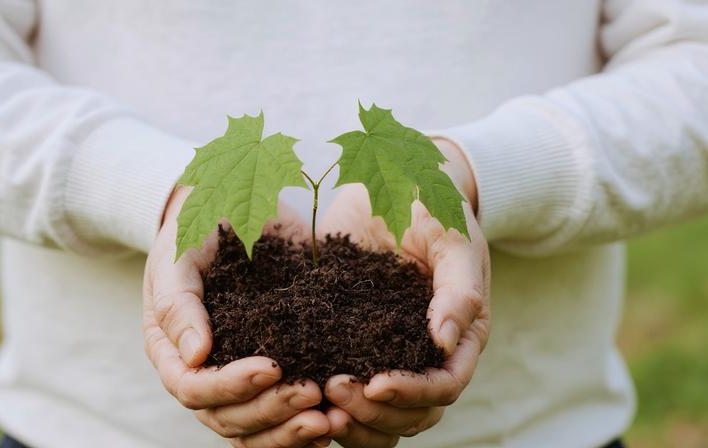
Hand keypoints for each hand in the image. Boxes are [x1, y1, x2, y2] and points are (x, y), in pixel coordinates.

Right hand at [143, 187, 330, 447]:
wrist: (230, 216)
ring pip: (254, 431)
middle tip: (312, 394)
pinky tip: (333, 426)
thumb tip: (194, 356)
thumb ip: (178, 302)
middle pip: (227, 418)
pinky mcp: (270, 378)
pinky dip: (302, 431)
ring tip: (330, 420)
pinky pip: (279, 421)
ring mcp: (236, 381)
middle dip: (270, 411)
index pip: (193, 387)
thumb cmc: (198, 232)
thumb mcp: (179, 256)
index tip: (272, 366)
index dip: (230, 385)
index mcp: (172, 350)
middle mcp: (202, 374)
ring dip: (290, 432)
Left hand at [318, 139, 489, 446]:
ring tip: (317, 405)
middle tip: (334, 392)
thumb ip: (459, 290)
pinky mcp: (354, 344)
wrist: (399, 189)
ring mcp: (390, 355)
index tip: (377, 384)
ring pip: (379, 416)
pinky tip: (301, 390)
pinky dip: (328, 402)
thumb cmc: (437, 212)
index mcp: (459, 338)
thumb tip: (445, 343)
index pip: (443, 385)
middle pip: (410, 413)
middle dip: (375, 412)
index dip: (414, 393)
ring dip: (352, 419)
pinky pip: (347, 389)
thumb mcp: (455, 242)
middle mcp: (426, 357)